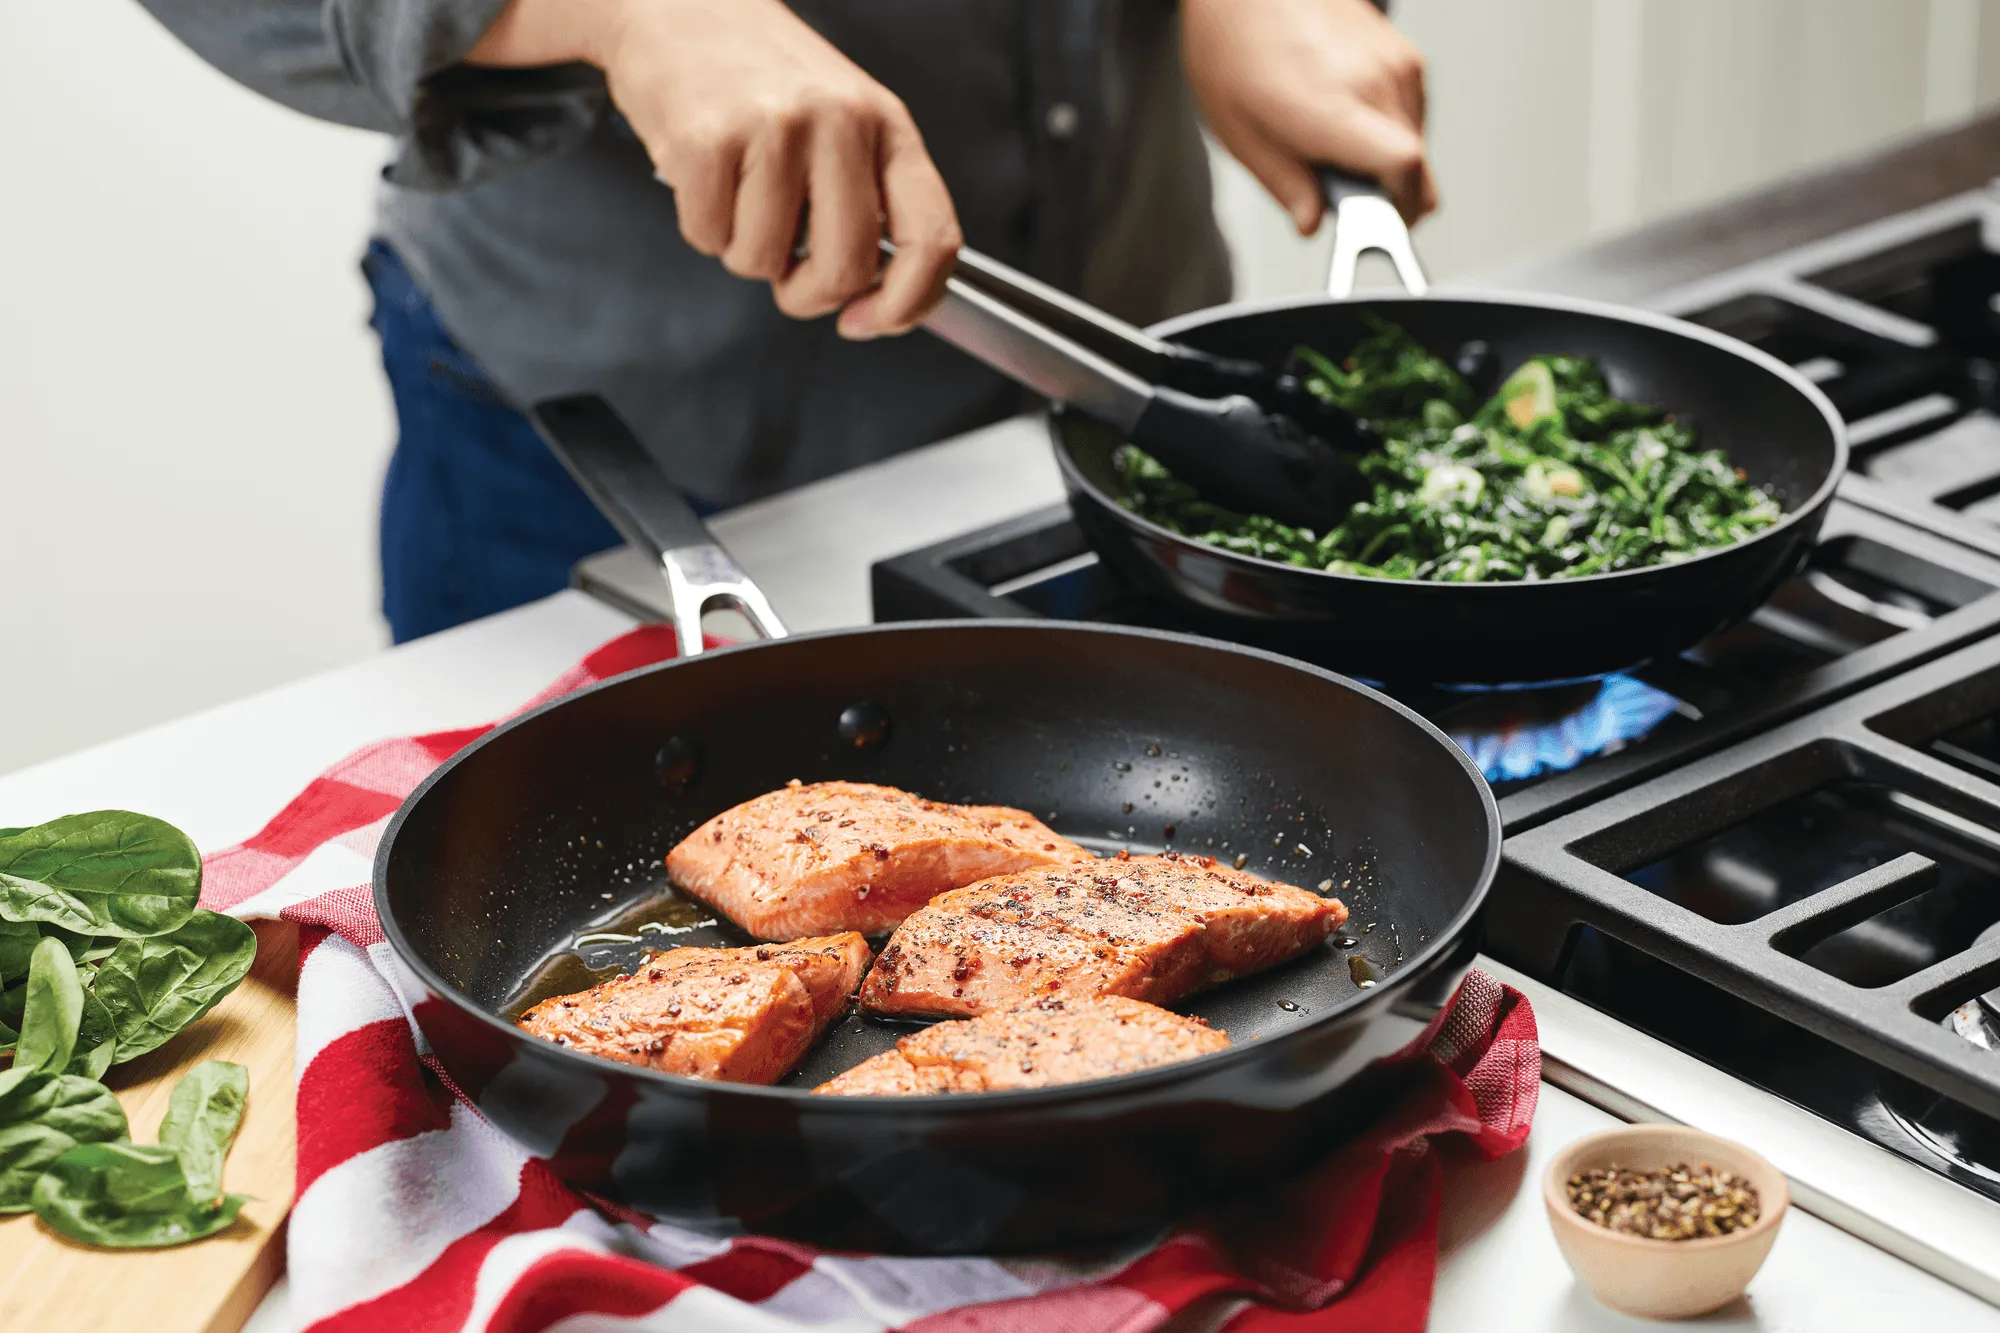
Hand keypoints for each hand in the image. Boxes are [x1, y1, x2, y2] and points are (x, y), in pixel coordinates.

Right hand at [468, 0, 959, 337]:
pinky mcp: (707, 138)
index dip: (907, 304)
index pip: (931, 238)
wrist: (677, 6)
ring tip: (739, 193)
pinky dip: (700, 227)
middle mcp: (840, 121)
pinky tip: (705, 177)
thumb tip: (871, 300)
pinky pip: (708, 237)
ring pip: (765, 262)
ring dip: (744, 251)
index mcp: (887, 125)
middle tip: (786, 270)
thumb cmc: (762, 79)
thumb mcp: (843, 122)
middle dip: (807, 293)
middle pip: (844, 269)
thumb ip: (868, 201)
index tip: (868, 321)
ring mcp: (774, 127)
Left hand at [1182, 0, 1435, 233]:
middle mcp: (1378, 83)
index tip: (1379, 230)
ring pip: (1416, 141)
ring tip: (1330, 140)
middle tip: (1336, 188)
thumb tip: (1312, 221)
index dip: (1401, 212)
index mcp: (1335, 107)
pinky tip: (1343, 113)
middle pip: (1416, 167)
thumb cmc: (1235, 45)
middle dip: (1384, 194)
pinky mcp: (1403, 53)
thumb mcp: (1242, 133)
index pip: (1405, 169)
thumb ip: (1286, 185)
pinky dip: (1385, 128)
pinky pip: (1411, 112)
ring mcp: (1397, 64)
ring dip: (1383, 159)